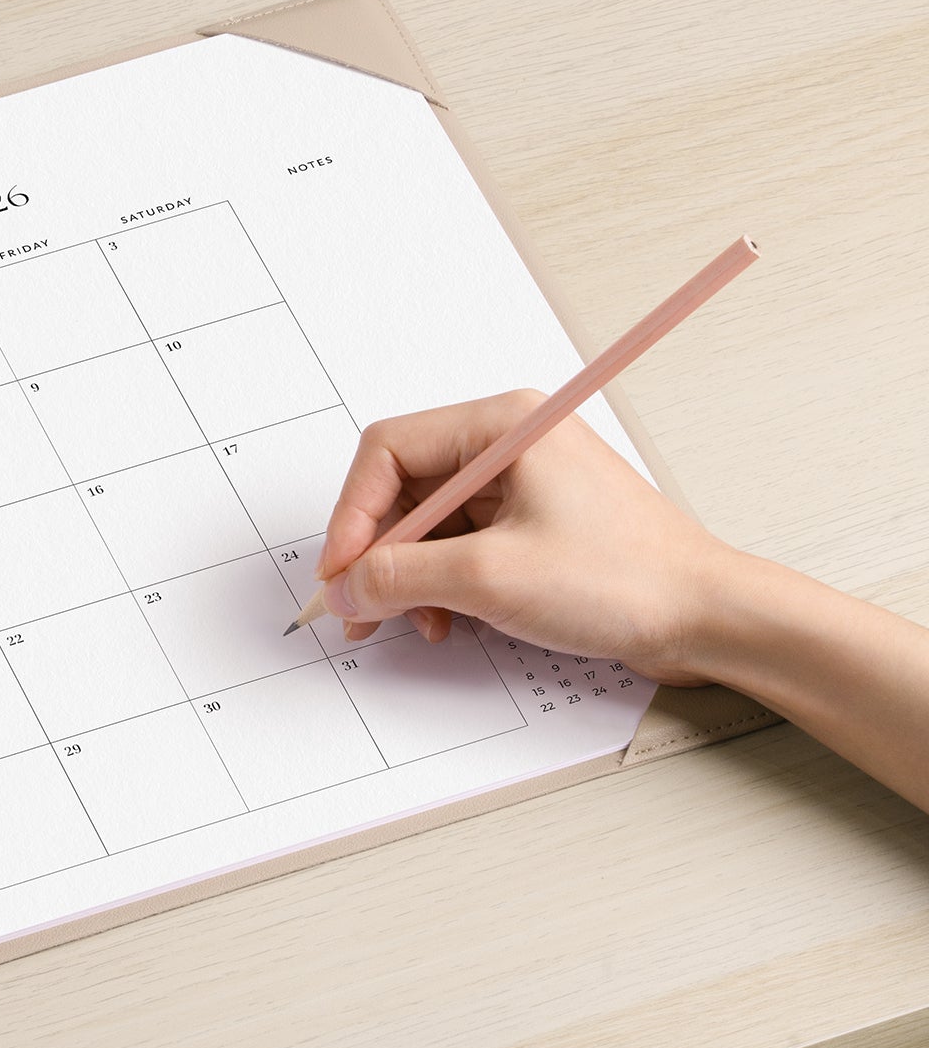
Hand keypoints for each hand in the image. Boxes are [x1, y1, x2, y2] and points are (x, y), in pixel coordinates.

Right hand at [317, 391, 741, 682]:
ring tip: (411, 622)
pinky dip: (442, 585)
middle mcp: (508, 444)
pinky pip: (460, 546)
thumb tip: (345, 587)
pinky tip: (447, 620)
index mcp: (502, 426)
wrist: (707, 619)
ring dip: (409, 577)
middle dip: (378, 553)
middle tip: (359, 607)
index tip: (341, 571)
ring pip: (428, 524)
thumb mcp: (490, 578)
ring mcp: (522, 485)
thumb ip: (401, 578)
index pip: (388, 451)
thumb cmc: (627, 580)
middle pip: (404, 489)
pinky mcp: (533, 525)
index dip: (352, 514)